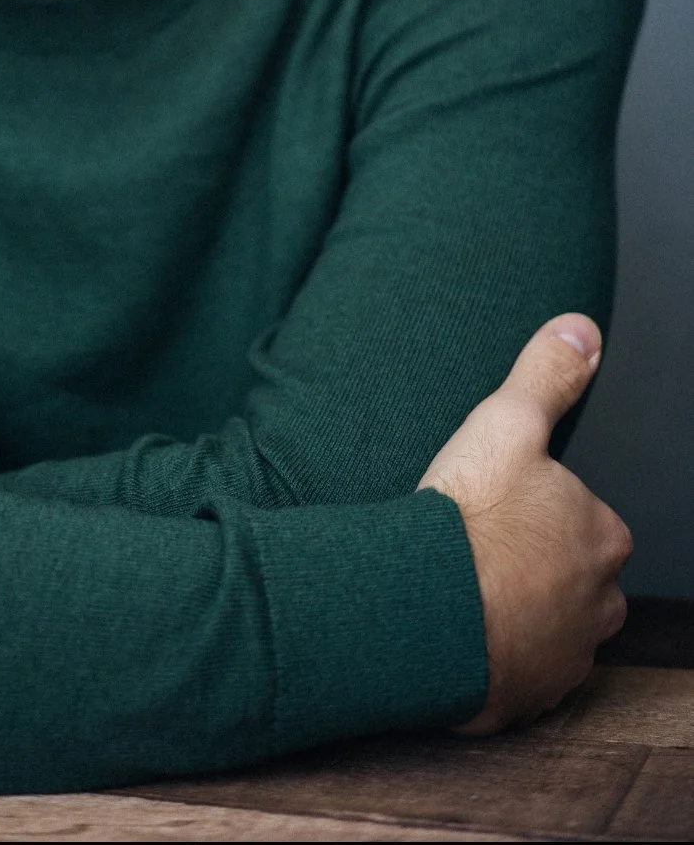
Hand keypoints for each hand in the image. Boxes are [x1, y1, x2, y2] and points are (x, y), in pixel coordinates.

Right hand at [418, 313, 631, 733]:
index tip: (496, 505)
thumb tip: (582, 328)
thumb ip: (547, 375)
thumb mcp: (505, 423)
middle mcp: (598, 603)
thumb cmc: (469, 516)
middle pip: (575, 579)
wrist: (426, 607)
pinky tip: (456, 632)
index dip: (539, 509)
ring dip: (518, 614)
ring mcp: (565, 656)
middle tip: (477, 547)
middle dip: (536, 567)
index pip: (585, 518)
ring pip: (551, 629)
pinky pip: (517, 674)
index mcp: (601, 535)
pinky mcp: (527, 698)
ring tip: (464, 589)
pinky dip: (494, 658)